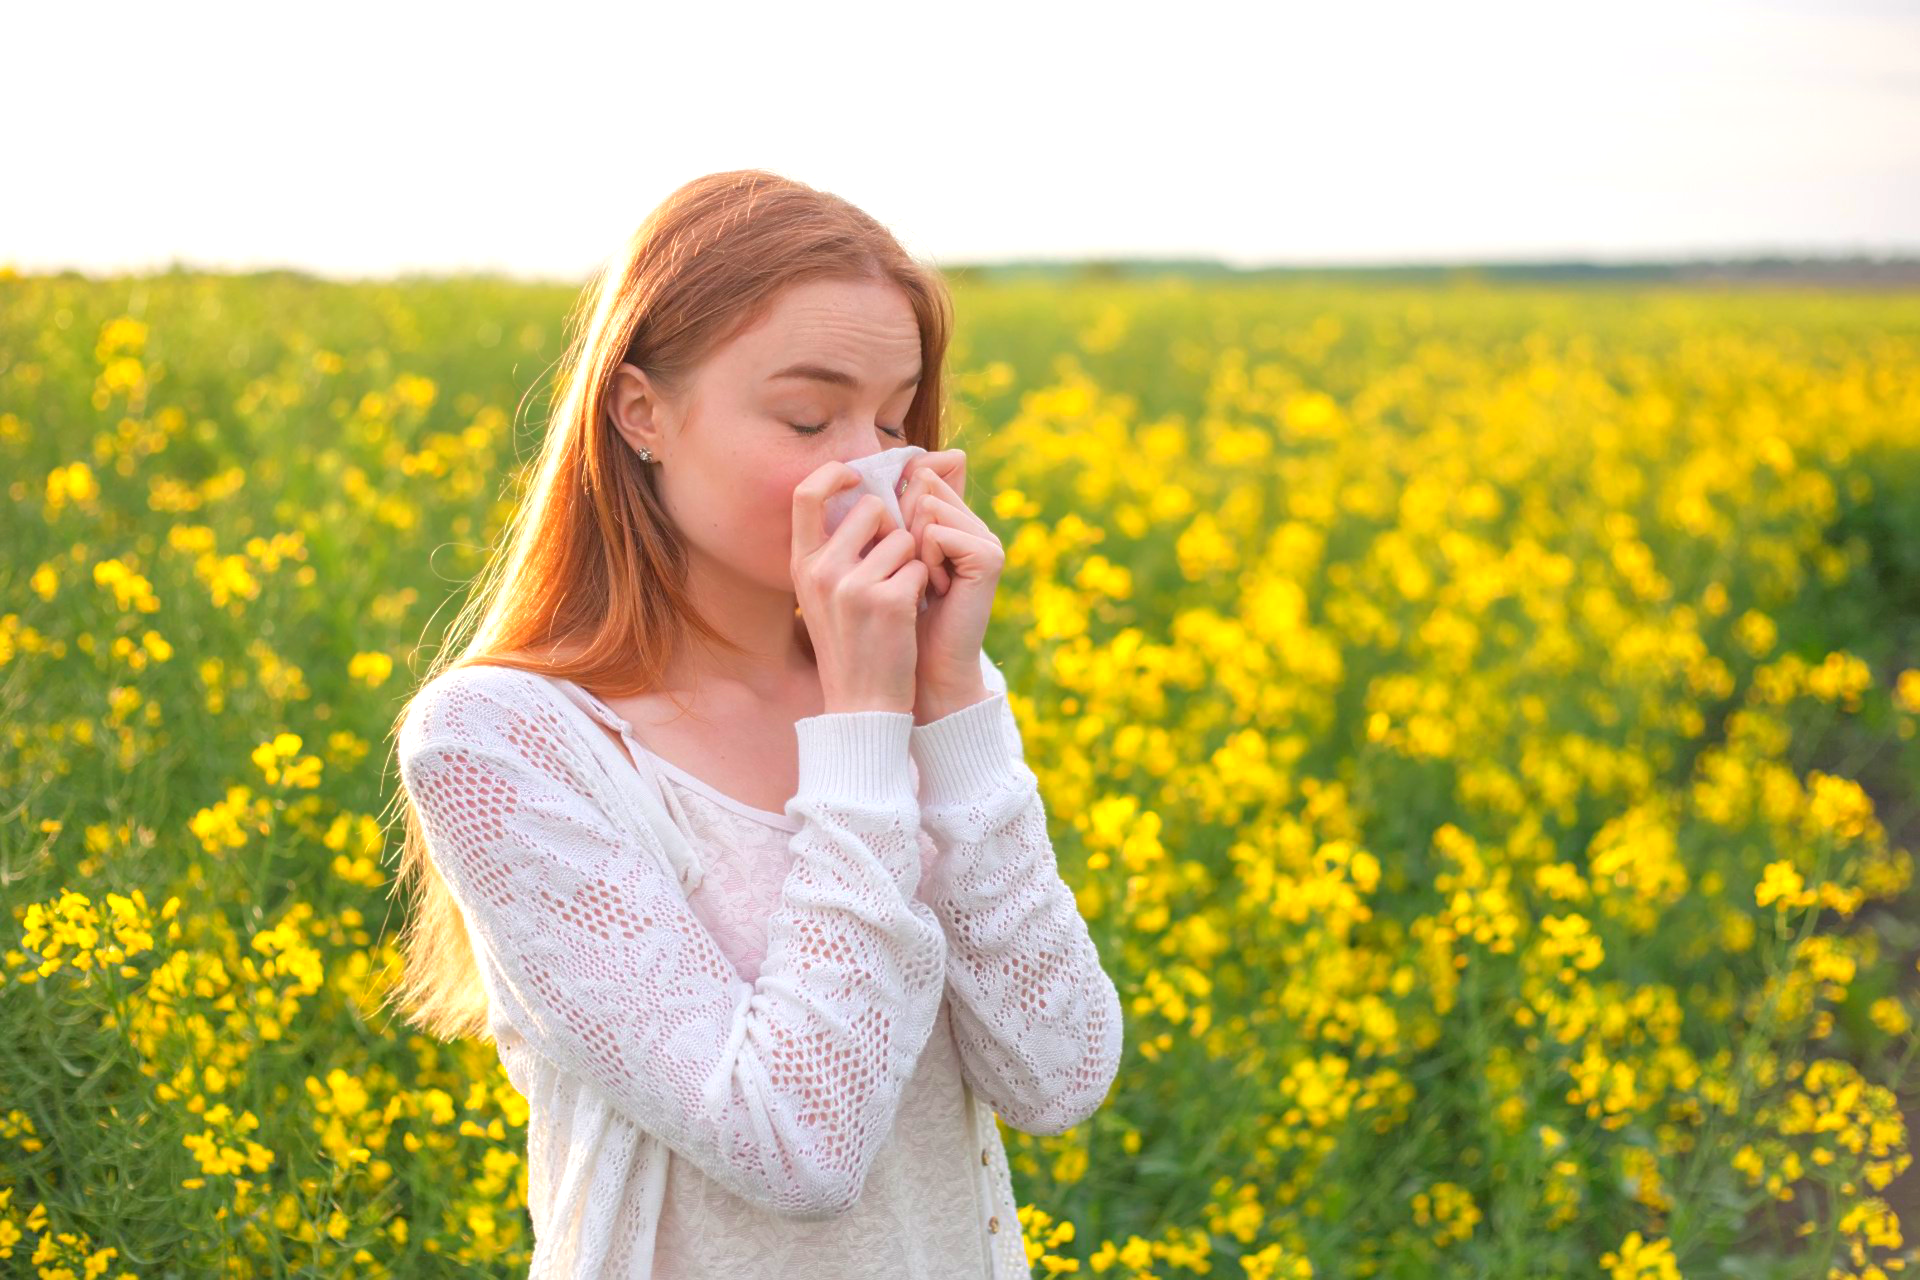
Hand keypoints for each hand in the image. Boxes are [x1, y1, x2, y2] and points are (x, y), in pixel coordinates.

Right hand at [792, 462, 929, 714]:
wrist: (862, 704)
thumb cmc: (851, 643)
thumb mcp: (825, 595)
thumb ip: (836, 549)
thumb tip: (868, 498)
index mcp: (802, 565)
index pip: (805, 494)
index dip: (833, 473)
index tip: (856, 475)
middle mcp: (821, 571)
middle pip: (870, 509)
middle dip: (892, 528)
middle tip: (894, 563)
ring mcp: (853, 586)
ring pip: (904, 538)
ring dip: (911, 562)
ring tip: (898, 597)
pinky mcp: (889, 602)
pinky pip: (921, 567)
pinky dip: (923, 586)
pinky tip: (909, 615)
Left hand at [898, 448, 1001, 722]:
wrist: (922, 670)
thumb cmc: (898, 618)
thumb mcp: (889, 556)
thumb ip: (894, 512)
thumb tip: (900, 463)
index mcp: (954, 519)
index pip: (922, 474)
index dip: (897, 505)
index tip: (899, 552)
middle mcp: (974, 524)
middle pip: (922, 486)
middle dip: (902, 526)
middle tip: (912, 571)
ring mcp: (986, 538)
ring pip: (928, 507)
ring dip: (912, 547)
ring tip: (925, 583)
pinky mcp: (989, 556)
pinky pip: (938, 533)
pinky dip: (926, 561)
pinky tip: (937, 590)